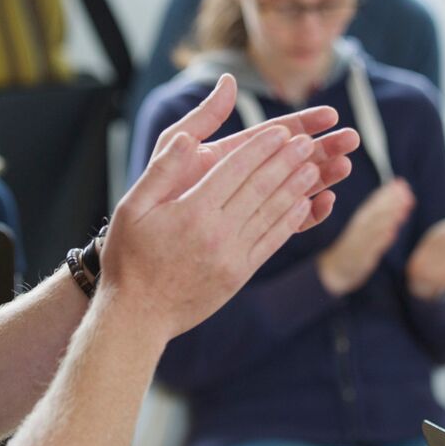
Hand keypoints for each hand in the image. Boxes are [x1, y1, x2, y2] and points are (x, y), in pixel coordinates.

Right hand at [100, 75, 359, 340]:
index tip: (282, 130)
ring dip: (296, 187)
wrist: (138, 314)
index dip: (261, 147)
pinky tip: (303, 205)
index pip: (235, 169)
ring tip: (315, 166)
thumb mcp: (132, 207)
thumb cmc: (129, 257)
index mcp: (192, 211)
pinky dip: (290, 220)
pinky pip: (272, 241)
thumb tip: (187, 140)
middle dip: (287, 161)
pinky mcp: (240, 274)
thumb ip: (162, 171)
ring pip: (272, 213)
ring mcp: (232, 256)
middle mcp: (218, 232)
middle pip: (260, 188)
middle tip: (308, 142)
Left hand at [144, 75, 359, 230]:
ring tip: (345, 168)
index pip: (272, 133)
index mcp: (230, 153)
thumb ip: (202, 118)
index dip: (301, 123)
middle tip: (351, 140)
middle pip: (291, 158)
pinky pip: (285, 223)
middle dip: (321, 148)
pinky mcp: (252, 233)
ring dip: (321, 177)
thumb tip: (228, 81)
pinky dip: (306, 214)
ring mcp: (250, 205)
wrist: (144, 244)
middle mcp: (244, 177)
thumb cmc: (154, 192)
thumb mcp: (172, 149)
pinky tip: (325, 204)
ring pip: (295, 188)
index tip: (329, 115)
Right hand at [317, 179, 415, 295]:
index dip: (387, 193)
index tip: (401, 182)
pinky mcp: (359, 260)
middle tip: (405, 190)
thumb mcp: (365, 232)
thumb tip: (400, 205)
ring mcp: (358, 244)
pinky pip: (370, 249)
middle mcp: (358, 230)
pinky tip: (392, 233)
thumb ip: (379, 218)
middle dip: (390, 200)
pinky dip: (381, 240)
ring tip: (404, 207)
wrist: (334, 272)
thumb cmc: (353, 250)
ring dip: (389, 216)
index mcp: (360, 221)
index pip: (374, 204)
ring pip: (374, 228)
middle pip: (374, 212)